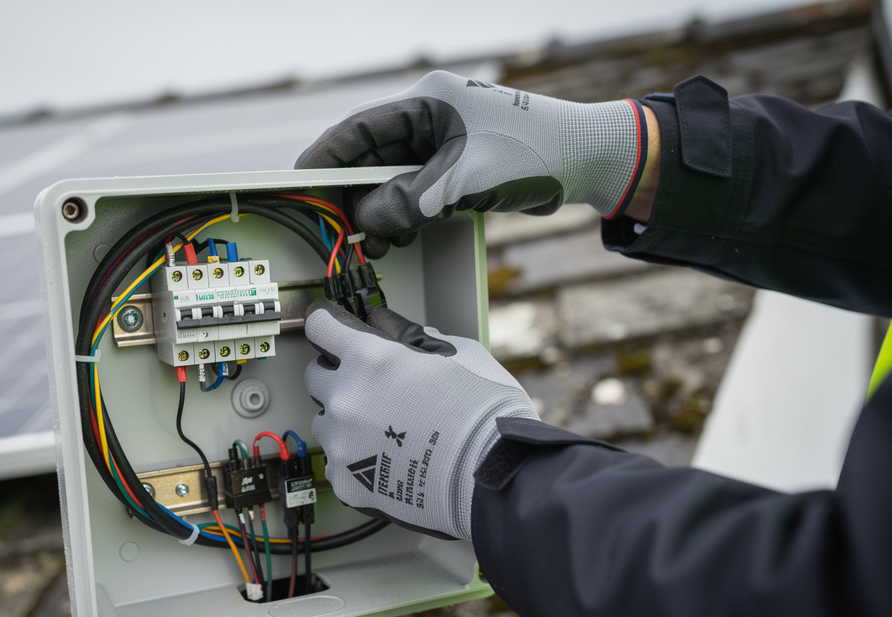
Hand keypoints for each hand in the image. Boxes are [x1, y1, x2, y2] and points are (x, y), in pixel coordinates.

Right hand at [295, 70, 650, 254]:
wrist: (591, 160)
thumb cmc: (537, 154)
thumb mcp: (467, 179)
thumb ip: (412, 199)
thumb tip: (366, 220)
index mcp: (428, 101)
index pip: (358, 130)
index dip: (324, 159)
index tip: (299, 186)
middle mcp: (430, 116)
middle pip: (370, 156)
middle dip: (353, 195)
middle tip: (339, 231)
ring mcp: (444, 141)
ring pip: (391, 177)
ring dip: (379, 209)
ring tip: (375, 240)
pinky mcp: (458, 165)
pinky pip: (415, 189)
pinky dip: (403, 212)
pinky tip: (398, 233)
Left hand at [304, 300, 537, 539]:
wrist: (493, 478)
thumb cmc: (484, 417)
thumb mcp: (457, 354)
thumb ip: (414, 338)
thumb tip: (394, 330)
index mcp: (370, 360)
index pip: (322, 326)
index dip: (329, 323)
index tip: (331, 327)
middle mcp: (347, 398)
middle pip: (316, 375)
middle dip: (340, 375)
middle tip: (373, 387)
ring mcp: (342, 442)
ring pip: (325, 421)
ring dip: (346, 420)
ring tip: (385, 431)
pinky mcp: (346, 480)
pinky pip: (336, 461)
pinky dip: (355, 459)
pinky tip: (387, 459)